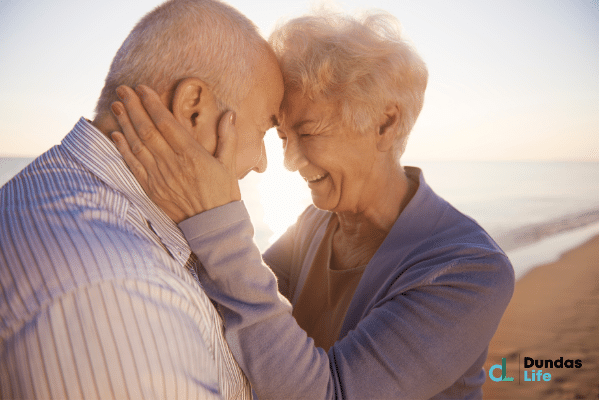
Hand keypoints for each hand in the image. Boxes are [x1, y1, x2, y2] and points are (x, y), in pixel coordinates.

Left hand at [110, 85, 240, 222]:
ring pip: (137, 145)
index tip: (143, 88)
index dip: (152, 104)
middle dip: (134, 107)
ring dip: (125, 124)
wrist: (213, 227)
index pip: (167, 123)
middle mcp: (173, 164)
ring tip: (116, 105)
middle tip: (123, 90)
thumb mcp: (230, 165)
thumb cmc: (224, 195)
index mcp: (192, 155)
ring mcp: (160, 177)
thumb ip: (228, 137)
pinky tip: (116, 135)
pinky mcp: (152, 190)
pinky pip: (133, 166)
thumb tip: (229, 113)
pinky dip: (123, 149)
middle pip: (148, 130)